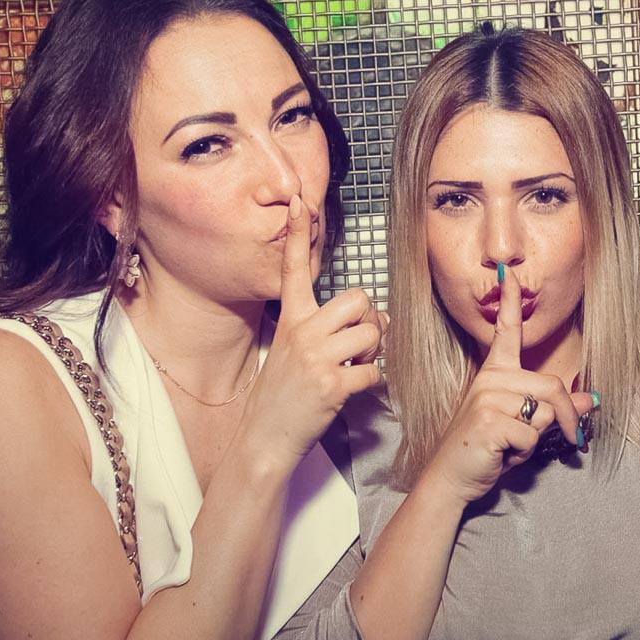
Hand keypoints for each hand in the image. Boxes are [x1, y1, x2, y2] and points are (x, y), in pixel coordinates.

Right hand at [236, 196, 385, 467]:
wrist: (265, 437)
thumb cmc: (282, 395)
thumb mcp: (290, 352)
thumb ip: (322, 330)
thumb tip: (373, 318)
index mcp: (290, 320)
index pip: (293, 270)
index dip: (296, 234)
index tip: (300, 202)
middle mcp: (302, 332)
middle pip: (358, 299)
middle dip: (370, 319)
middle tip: (361, 341)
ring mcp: (317, 357)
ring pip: (372, 333)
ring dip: (374, 352)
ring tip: (354, 366)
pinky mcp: (332, 383)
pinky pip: (374, 371)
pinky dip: (371, 382)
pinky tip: (352, 390)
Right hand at [423, 264, 595, 503]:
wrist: (453, 478)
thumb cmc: (487, 451)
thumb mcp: (524, 426)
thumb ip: (552, 409)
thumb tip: (589, 400)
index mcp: (495, 374)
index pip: (506, 332)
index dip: (510, 302)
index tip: (508, 273)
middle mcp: (491, 380)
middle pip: (552, 386)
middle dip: (567, 418)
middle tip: (571, 439)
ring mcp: (488, 398)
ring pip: (544, 415)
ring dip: (536, 440)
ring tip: (511, 446)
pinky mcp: (490, 420)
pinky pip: (532, 437)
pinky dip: (524, 455)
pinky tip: (502, 454)